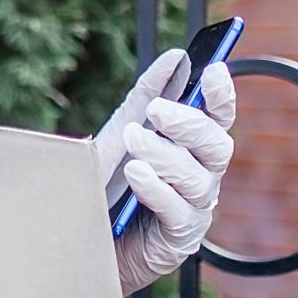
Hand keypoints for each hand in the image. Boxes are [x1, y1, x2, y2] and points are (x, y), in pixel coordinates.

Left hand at [93, 47, 236, 295]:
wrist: (75, 239)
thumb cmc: (104, 186)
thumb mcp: (119, 137)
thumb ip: (145, 99)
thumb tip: (175, 58)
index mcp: (191, 149)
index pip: (219, 119)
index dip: (222, 95)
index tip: (214, 70)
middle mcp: (201, 177)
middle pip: (217, 146)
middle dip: (189, 124)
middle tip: (156, 111)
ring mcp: (193, 210)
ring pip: (197, 178)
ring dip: (165, 155)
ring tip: (133, 143)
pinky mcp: (178, 240)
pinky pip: (178, 211)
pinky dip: (158, 189)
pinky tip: (136, 174)